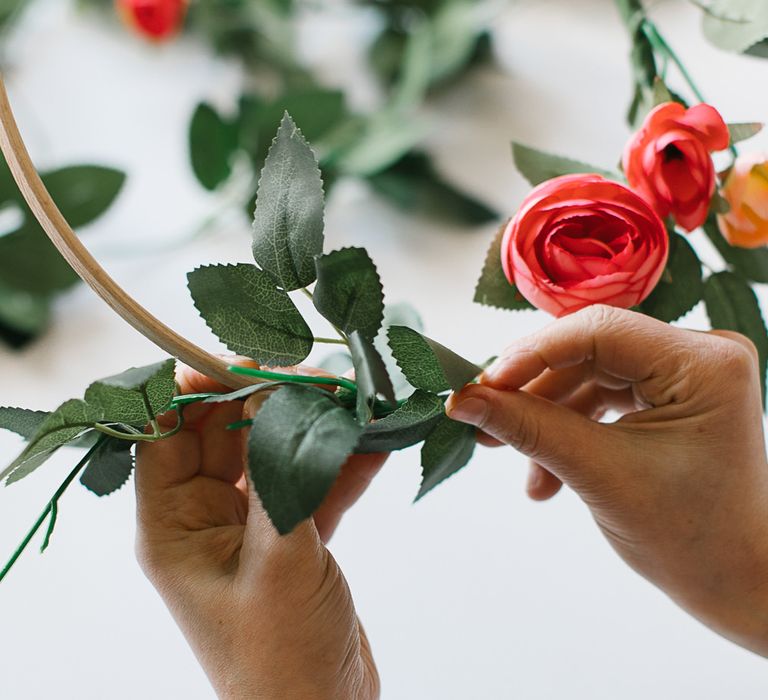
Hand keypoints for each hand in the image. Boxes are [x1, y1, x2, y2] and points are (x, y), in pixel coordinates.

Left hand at [135, 364, 385, 698]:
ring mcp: (251, 527)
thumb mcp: (278, 560)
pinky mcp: (292, 537)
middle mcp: (206, 521)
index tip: (244, 358)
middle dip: (268, 399)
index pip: (167, 436)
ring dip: (312, 426)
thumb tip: (285, 400)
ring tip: (353, 400)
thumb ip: (280, 475)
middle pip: (226, 435)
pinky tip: (374, 443)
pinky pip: (311, 482)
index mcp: (175, 527)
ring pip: (274, 453)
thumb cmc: (282, 656)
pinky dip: (340, 462)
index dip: (196, 389)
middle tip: (315, 375)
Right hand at [447, 305, 767, 655]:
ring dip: (545, 417)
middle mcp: (701, 355)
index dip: (533, 354)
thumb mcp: (598, 475)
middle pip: (589, 350)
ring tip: (505, 456)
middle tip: (484, 418)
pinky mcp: (669, 394)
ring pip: (589, 375)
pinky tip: (544, 474)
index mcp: (704, 364)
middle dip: (533, 390)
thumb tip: (463, 399)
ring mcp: (685, 374)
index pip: (600, 331)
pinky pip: (602, 396)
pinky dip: (568, 429)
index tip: (482, 386)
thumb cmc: (690, 538)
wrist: (732, 583)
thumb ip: (528, 427)